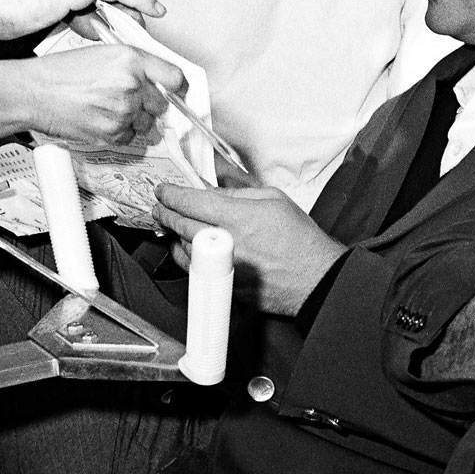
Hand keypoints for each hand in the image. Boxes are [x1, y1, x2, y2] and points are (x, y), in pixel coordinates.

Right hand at [24, 46, 186, 144]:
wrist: (32, 93)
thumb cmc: (60, 72)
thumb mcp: (103, 54)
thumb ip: (135, 65)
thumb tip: (159, 79)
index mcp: (131, 59)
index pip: (175, 77)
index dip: (177, 86)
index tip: (176, 91)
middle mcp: (131, 84)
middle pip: (163, 103)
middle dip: (150, 103)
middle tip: (130, 99)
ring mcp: (123, 110)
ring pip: (147, 122)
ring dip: (134, 119)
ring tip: (108, 108)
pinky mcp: (112, 132)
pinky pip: (130, 136)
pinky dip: (120, 131)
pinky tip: (101, 119)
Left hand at [153, 184, 345, 316]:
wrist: (313, 276)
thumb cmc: (299, 239)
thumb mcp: (274, 199)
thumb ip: (238, 191)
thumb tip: (212, 188)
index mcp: (236, 217)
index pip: (189, 201)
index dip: (170, 193)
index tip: (163, 190)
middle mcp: (224, 242)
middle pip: (179, 224)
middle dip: (165, 212)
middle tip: (161, 207)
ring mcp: (221, 267)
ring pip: (182, 248)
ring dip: (174, 235)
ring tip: (174, 226)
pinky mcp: (222, 284)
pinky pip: (193, 269)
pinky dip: (185, 257)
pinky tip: (187, 249)